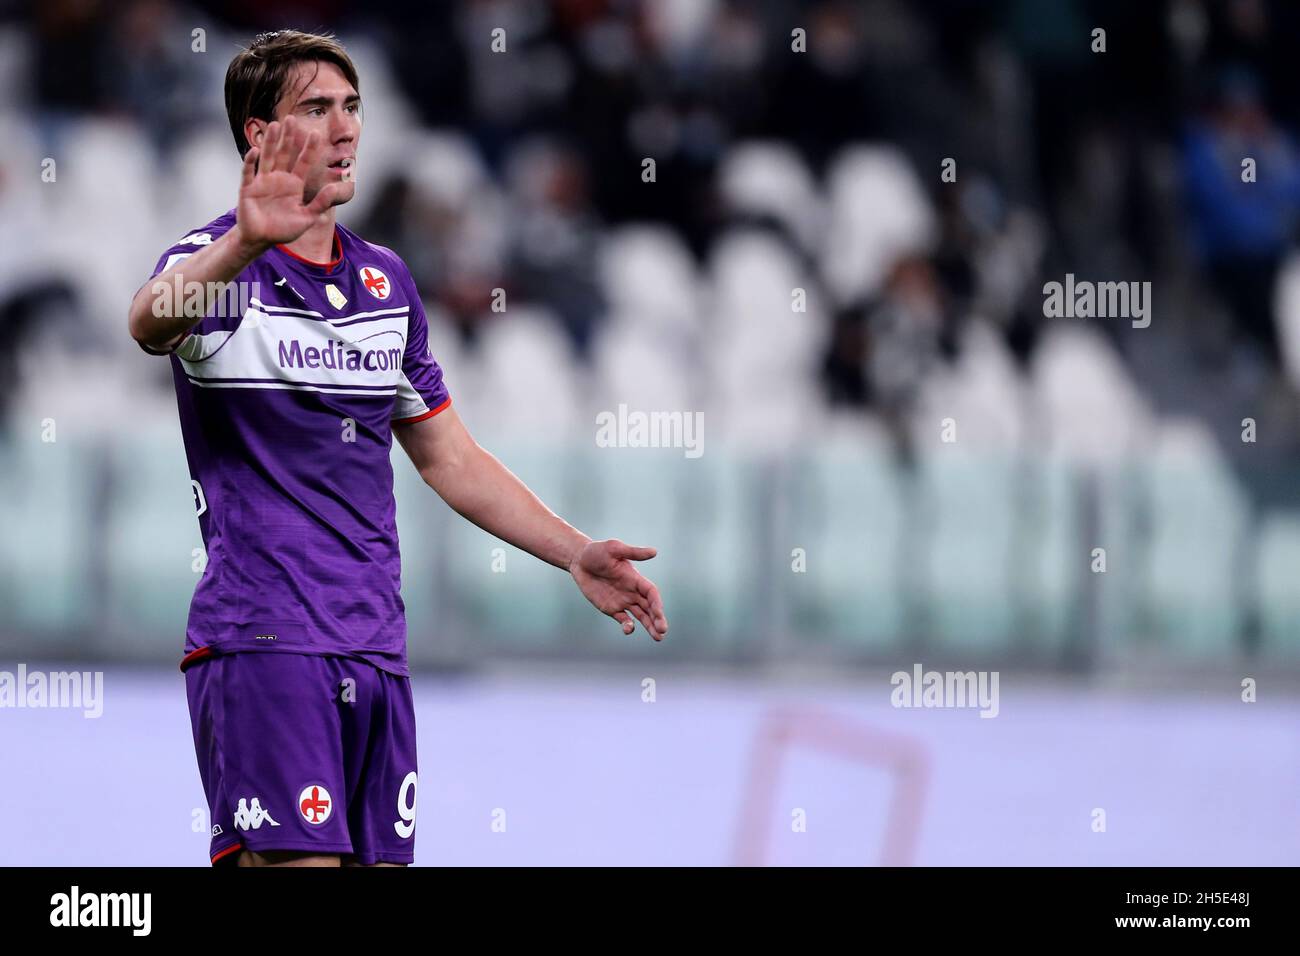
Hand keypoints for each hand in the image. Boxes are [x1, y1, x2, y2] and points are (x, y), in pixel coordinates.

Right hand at [235, 116, 341, 252]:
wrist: (261, 239)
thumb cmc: (284, 230)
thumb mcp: (307, 218)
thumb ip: (321, 203)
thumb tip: (335, 188)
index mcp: (294, 184)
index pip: (304, 163)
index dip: (310, 149)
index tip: (316, 134)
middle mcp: (279, 178)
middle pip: (285, 154)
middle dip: (288, 137)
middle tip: (292, 118)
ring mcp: (263, 181)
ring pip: (268, 157)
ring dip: (270, 142)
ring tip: (274, 125)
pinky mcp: (248, 188)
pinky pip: (249, 172)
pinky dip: (250, 162)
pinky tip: (255, 151)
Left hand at [570, 539, 668, 640]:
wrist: (579, 560)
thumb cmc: (596, 551)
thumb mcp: (614, 548)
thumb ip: (633, 552)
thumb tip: (655, 552)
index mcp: (635, 578)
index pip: (651, 593)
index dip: (657, 604)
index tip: (659, 614)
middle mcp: (632, 591)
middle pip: (650, 607)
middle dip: (657, 619)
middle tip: (663, 631)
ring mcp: (623, 601)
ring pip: (641, 616)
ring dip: (650, 626)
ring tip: (658, 638)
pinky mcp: (611, 608)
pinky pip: (623, 620)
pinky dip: (628, 626)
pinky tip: (628, 630)